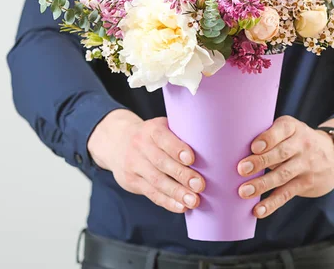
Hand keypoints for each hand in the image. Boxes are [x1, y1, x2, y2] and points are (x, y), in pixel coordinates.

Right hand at [87, 109, 204, 213]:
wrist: (117, 141)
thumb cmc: (153, 135)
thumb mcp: (162, 126)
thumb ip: (182, 134)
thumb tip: (216, 146)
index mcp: (151, 130)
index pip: (163, 138)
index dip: (176, 148)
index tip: (191, 158)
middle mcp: (140, 146)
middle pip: (161, 163)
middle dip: (182, 175)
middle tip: (200, 185)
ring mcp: (134, 165)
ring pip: (156, 181)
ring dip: (176, 193)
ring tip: (194, 201)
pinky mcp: (131, 181)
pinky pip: (151, 193)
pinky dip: (167, 202)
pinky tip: (181, 207)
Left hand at [237, 116, 333, 218]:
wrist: (333, 154)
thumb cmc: (296, 140)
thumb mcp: (289, 130)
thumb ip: (267, 134)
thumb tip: (230, 147)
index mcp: (293, 127)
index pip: (282, 130)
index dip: (268, 138)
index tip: (254, 146)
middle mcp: (301, 145)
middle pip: (281, 154)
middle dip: (261, 162)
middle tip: (241, 169)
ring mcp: (305, 165)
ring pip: (283, 175)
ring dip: (262, 185)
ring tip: (244, 192)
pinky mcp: (305, 183)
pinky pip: (287, 194)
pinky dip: (272, 203)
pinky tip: (258, 211)